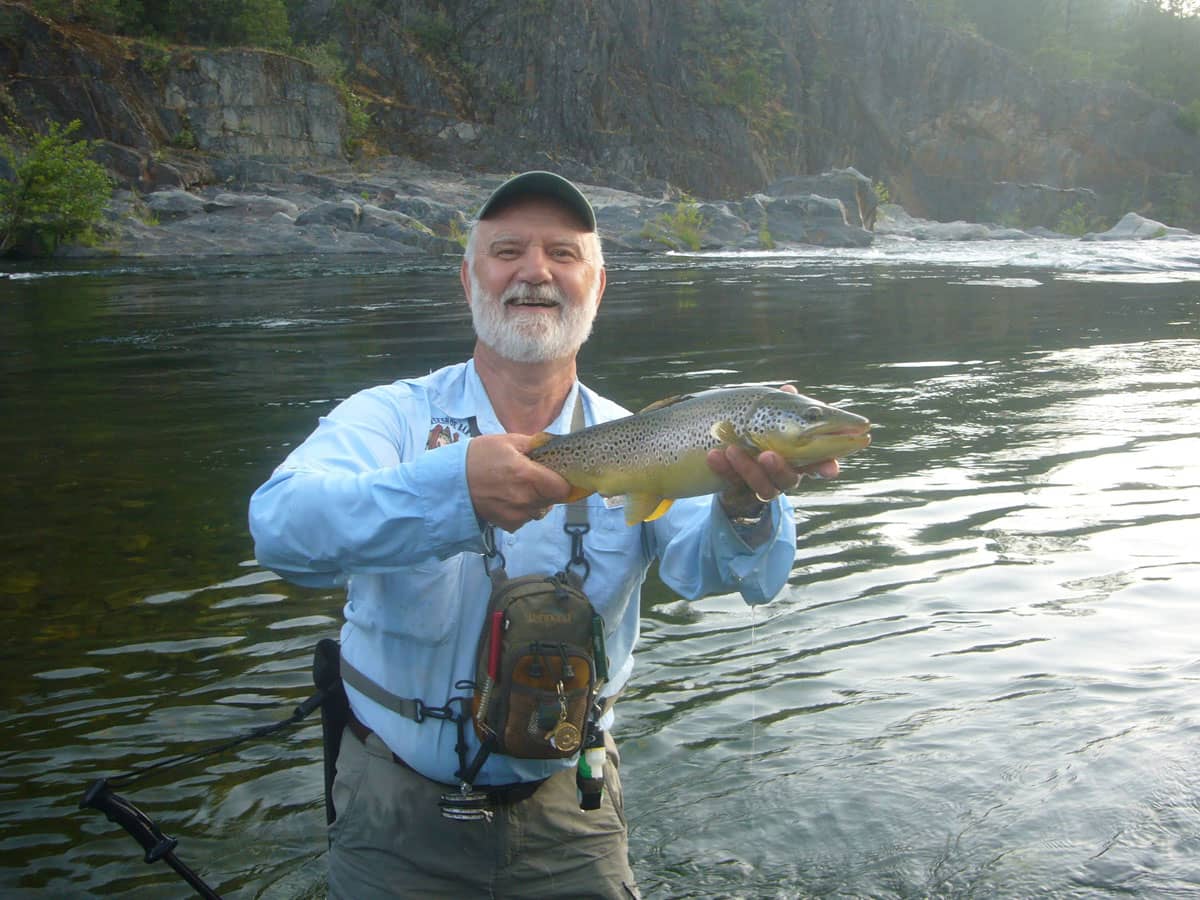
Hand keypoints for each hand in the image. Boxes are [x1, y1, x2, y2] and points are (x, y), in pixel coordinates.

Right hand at [467, 433, 571, 531]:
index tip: (559, 474)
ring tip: (518, 487)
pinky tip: (510, 498)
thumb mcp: (507, 441)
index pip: (563, 488)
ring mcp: (517, 514)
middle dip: (549, 488)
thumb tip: (554, 444)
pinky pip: (526, 518)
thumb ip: (535, 443)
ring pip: (541, 509)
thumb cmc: (477, 457)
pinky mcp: (509, 524)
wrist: (450, 483)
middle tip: (534, 476)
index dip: (564, 481)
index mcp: (528, 476)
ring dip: (537, 500)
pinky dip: (523, 510)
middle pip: (553, 499)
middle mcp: (526, 499)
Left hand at [706, 384, 839, 517]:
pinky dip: (723, 468)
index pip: (819, 463)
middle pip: (790, 478)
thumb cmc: (758, 429)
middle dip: (779, 468)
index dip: (826, 466)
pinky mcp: (739, 490)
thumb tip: (789, 390)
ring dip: (747, 467)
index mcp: (799, 456)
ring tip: (732, 449)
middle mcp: (784, 474)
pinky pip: (732, 484)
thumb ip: (781, 405)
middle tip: (767, 455)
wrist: (726, 459)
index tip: (830, 470)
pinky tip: (713, 455)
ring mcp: (762, 485)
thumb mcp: (769, 414)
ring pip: (762, 486)